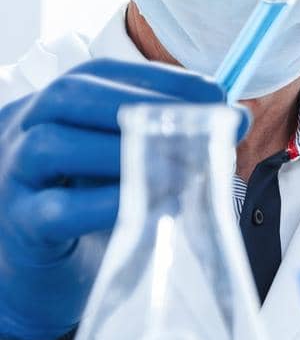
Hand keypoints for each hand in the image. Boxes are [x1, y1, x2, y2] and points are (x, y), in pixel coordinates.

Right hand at [0, 59, 230, 339]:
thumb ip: (176, 136)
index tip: (217, 97)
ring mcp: (13, 175)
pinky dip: (104, 205)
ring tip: (184, 172)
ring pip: (53, 146)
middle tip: (203, 131)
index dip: (162, 80)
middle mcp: (25, 127)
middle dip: (142, 106)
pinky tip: (148, 209)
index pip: (102, 74)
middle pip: (69, 96)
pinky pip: (54, 210)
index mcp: (58, 104)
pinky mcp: (20, 225)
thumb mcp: (131, 159)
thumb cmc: (94, 200)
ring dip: (125, 154)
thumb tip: (238, 118)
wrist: (45, 265)